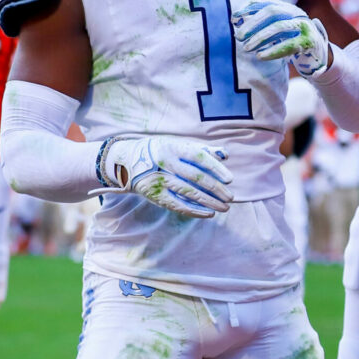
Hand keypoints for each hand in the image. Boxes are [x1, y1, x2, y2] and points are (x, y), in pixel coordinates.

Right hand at [96, 136, 233, 217]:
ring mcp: (159, 180)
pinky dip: (194, 210)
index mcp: (173, 147)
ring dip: (208, 202)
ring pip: (188, 192)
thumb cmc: (160, 151)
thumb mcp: (178, 145)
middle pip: (196, 177)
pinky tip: (208, 213)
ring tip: (224, 207)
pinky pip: (177, 205)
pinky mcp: (154, 195)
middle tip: (230, 197)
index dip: (216, 168)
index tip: (230, 179)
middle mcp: (165, 163)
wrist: (127, 161)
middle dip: (216, 189)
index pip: (199, 157)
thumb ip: (202, 149)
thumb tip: (225, 155)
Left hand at [232, 0, 329, 76]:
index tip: (234, 18)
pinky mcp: (309, 42)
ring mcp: (305, 26)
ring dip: (260, 37)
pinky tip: (260, 56)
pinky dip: (273, 51)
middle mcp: (297, 13)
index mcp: (288, 8)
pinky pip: (289, 45)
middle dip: (253, 23)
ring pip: (279, 27)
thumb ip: (261, 25)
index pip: (267, 3)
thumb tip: (237, 21)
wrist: (319, 56)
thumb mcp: (278, 31)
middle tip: (238, 36)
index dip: (249, 8)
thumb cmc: (293, 41)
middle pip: (272, 12)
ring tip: (246, 48)